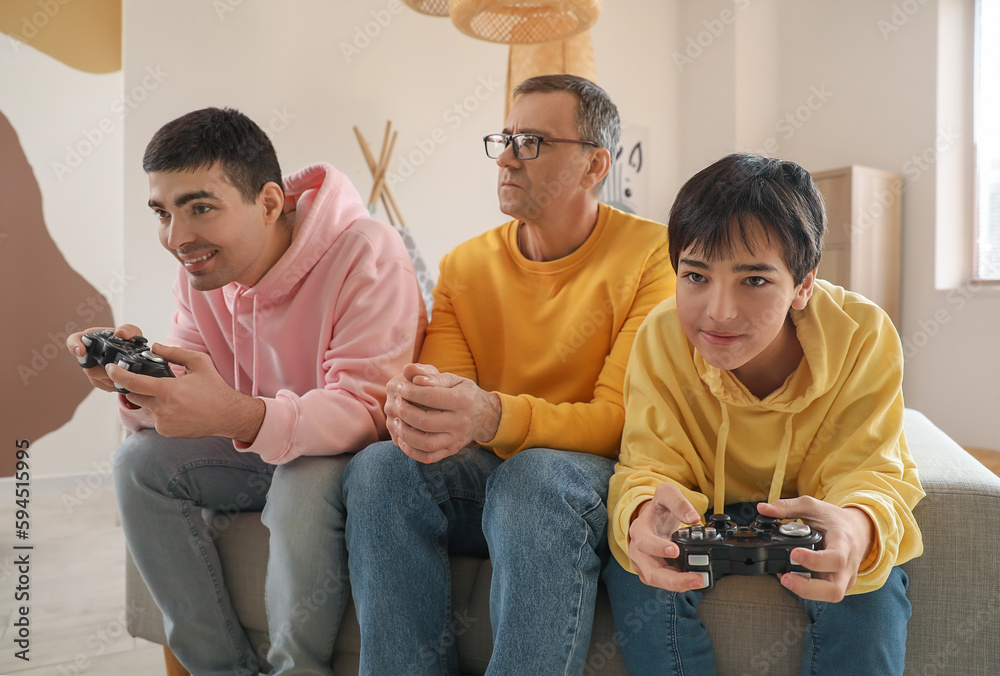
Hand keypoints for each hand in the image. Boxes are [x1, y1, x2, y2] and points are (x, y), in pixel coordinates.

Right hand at [66, 324, 143, 393]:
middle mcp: (88, 354)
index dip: (74, 346)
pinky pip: (102, 385)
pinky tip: (124, 380)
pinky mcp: (98, 380)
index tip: (81, 351)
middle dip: (104, 369)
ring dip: (111, 377)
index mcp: (92, 338)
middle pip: (87, 366)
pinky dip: (114, 384)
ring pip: (95, 378)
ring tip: (126, 373)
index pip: (74, 340)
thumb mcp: (132, 332)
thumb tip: (120, 332)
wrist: (136, 353)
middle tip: (121, 368)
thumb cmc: (129, 340)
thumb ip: (128, 330)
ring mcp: (92, 368)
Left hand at [106, 343, 264, 443]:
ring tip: (170, 395)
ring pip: (143, 406)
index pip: (132, 383)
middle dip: (134, 386)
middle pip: (132, 395)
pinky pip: (153, 417)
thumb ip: (174, 352)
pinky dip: (159, 410)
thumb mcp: (199, 363)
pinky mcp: (165, 431)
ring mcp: (163, 422)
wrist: (227, 415)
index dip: (117, 374)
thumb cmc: (214, 388)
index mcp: (168, 390)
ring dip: (149, 398)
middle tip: (145, 379)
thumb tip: (154, 347)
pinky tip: (176, 407)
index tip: (111, 368)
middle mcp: (162, 408)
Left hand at [384, 363, 500, 463]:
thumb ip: (432, 376)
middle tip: (397, 403)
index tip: (400, 387)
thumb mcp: (454, 380)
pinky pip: (428, 457)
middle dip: (405, 412)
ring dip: (406, 433)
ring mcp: (456, 440)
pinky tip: (403, 439)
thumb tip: (411, 375)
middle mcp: (461, 422)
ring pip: (426, 443)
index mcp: (463, 401)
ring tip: (397, 422)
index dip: (411, 392)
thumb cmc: (464, 393)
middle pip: (426, 422)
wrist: (485, 416)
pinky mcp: (451, 450)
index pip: (432, 397)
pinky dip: (411, 451)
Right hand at [626, 482, 710, 591]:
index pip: (644, 541)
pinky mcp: (651, 572)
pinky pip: (662, 582)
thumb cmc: (659, 508)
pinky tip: (692, 581)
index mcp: (639, 529)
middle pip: (650, 571)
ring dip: (677, 585)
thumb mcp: (667, 493)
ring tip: (698, 582)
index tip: (675, 550)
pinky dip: (677, 584)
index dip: (658, 548)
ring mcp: (643, 563)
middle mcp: (637, 550)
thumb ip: (679, 503)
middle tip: (695, 579)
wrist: (652, 518)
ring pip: (656, 580)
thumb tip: (693, 518)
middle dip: (673, 579)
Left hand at [757, 497, 875, 601]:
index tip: (794, 553)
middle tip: (785, 577)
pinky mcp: (839, 585)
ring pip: (830, 596)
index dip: (815, 560)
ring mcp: (844, 578)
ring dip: (806, 592)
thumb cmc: (835, 519)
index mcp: (844, 543)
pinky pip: (824, 594)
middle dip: (808, 588)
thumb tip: (762, 508)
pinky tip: (792, 578)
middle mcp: (847, 565)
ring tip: (786, 578)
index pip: (836, 558)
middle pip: (835, 590)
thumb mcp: (813, 507)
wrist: (858, 530)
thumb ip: (787, 507)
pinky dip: (807, 590)